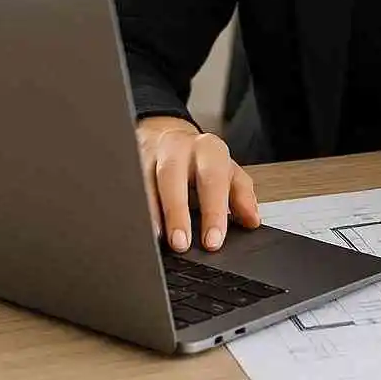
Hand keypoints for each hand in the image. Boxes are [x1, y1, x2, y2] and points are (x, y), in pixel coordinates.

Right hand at [135, 116, 261, 251]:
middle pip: (174, 176)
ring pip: (146, 181)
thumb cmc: (201, 160)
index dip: (214, 211)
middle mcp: (178, 148)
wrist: (169, 135)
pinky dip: (132, 208)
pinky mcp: (129, 163)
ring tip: (156, 240)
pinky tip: (135, 227)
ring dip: (151, 212)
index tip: (212, 241)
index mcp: (208, 150)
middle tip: (182, 244)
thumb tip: (252, 220)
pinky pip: (128, 186)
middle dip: (177, 211)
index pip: (213, 179)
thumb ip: (241, 194)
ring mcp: (150, 155)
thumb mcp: (227, 171)